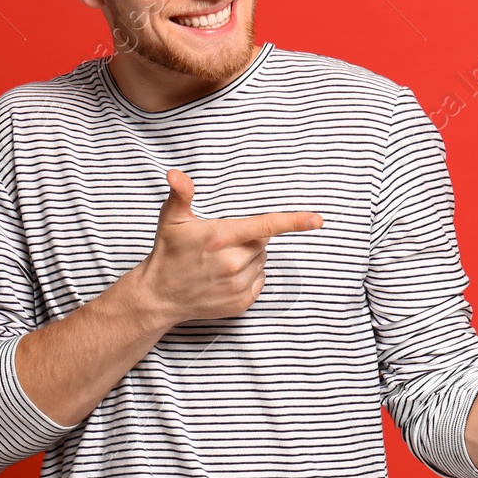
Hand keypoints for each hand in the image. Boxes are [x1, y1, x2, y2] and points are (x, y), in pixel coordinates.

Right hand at [135, 168, 322, 327]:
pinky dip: (249, 276)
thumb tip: (176, 174)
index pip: (265, 226)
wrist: (160, 295)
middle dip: (249, 238)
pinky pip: (260, 280)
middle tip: (223, 243)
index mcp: (220, 238)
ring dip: (249, 258)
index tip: (317, 220)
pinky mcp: (240, 303)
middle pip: (263, 242)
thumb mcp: (172, 218)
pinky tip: (226, 276)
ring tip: (221, 261)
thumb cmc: (169, 252)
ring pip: (262, 261)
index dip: (294, 221)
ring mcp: (236, 285)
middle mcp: (231, 263)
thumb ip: (181, 193)